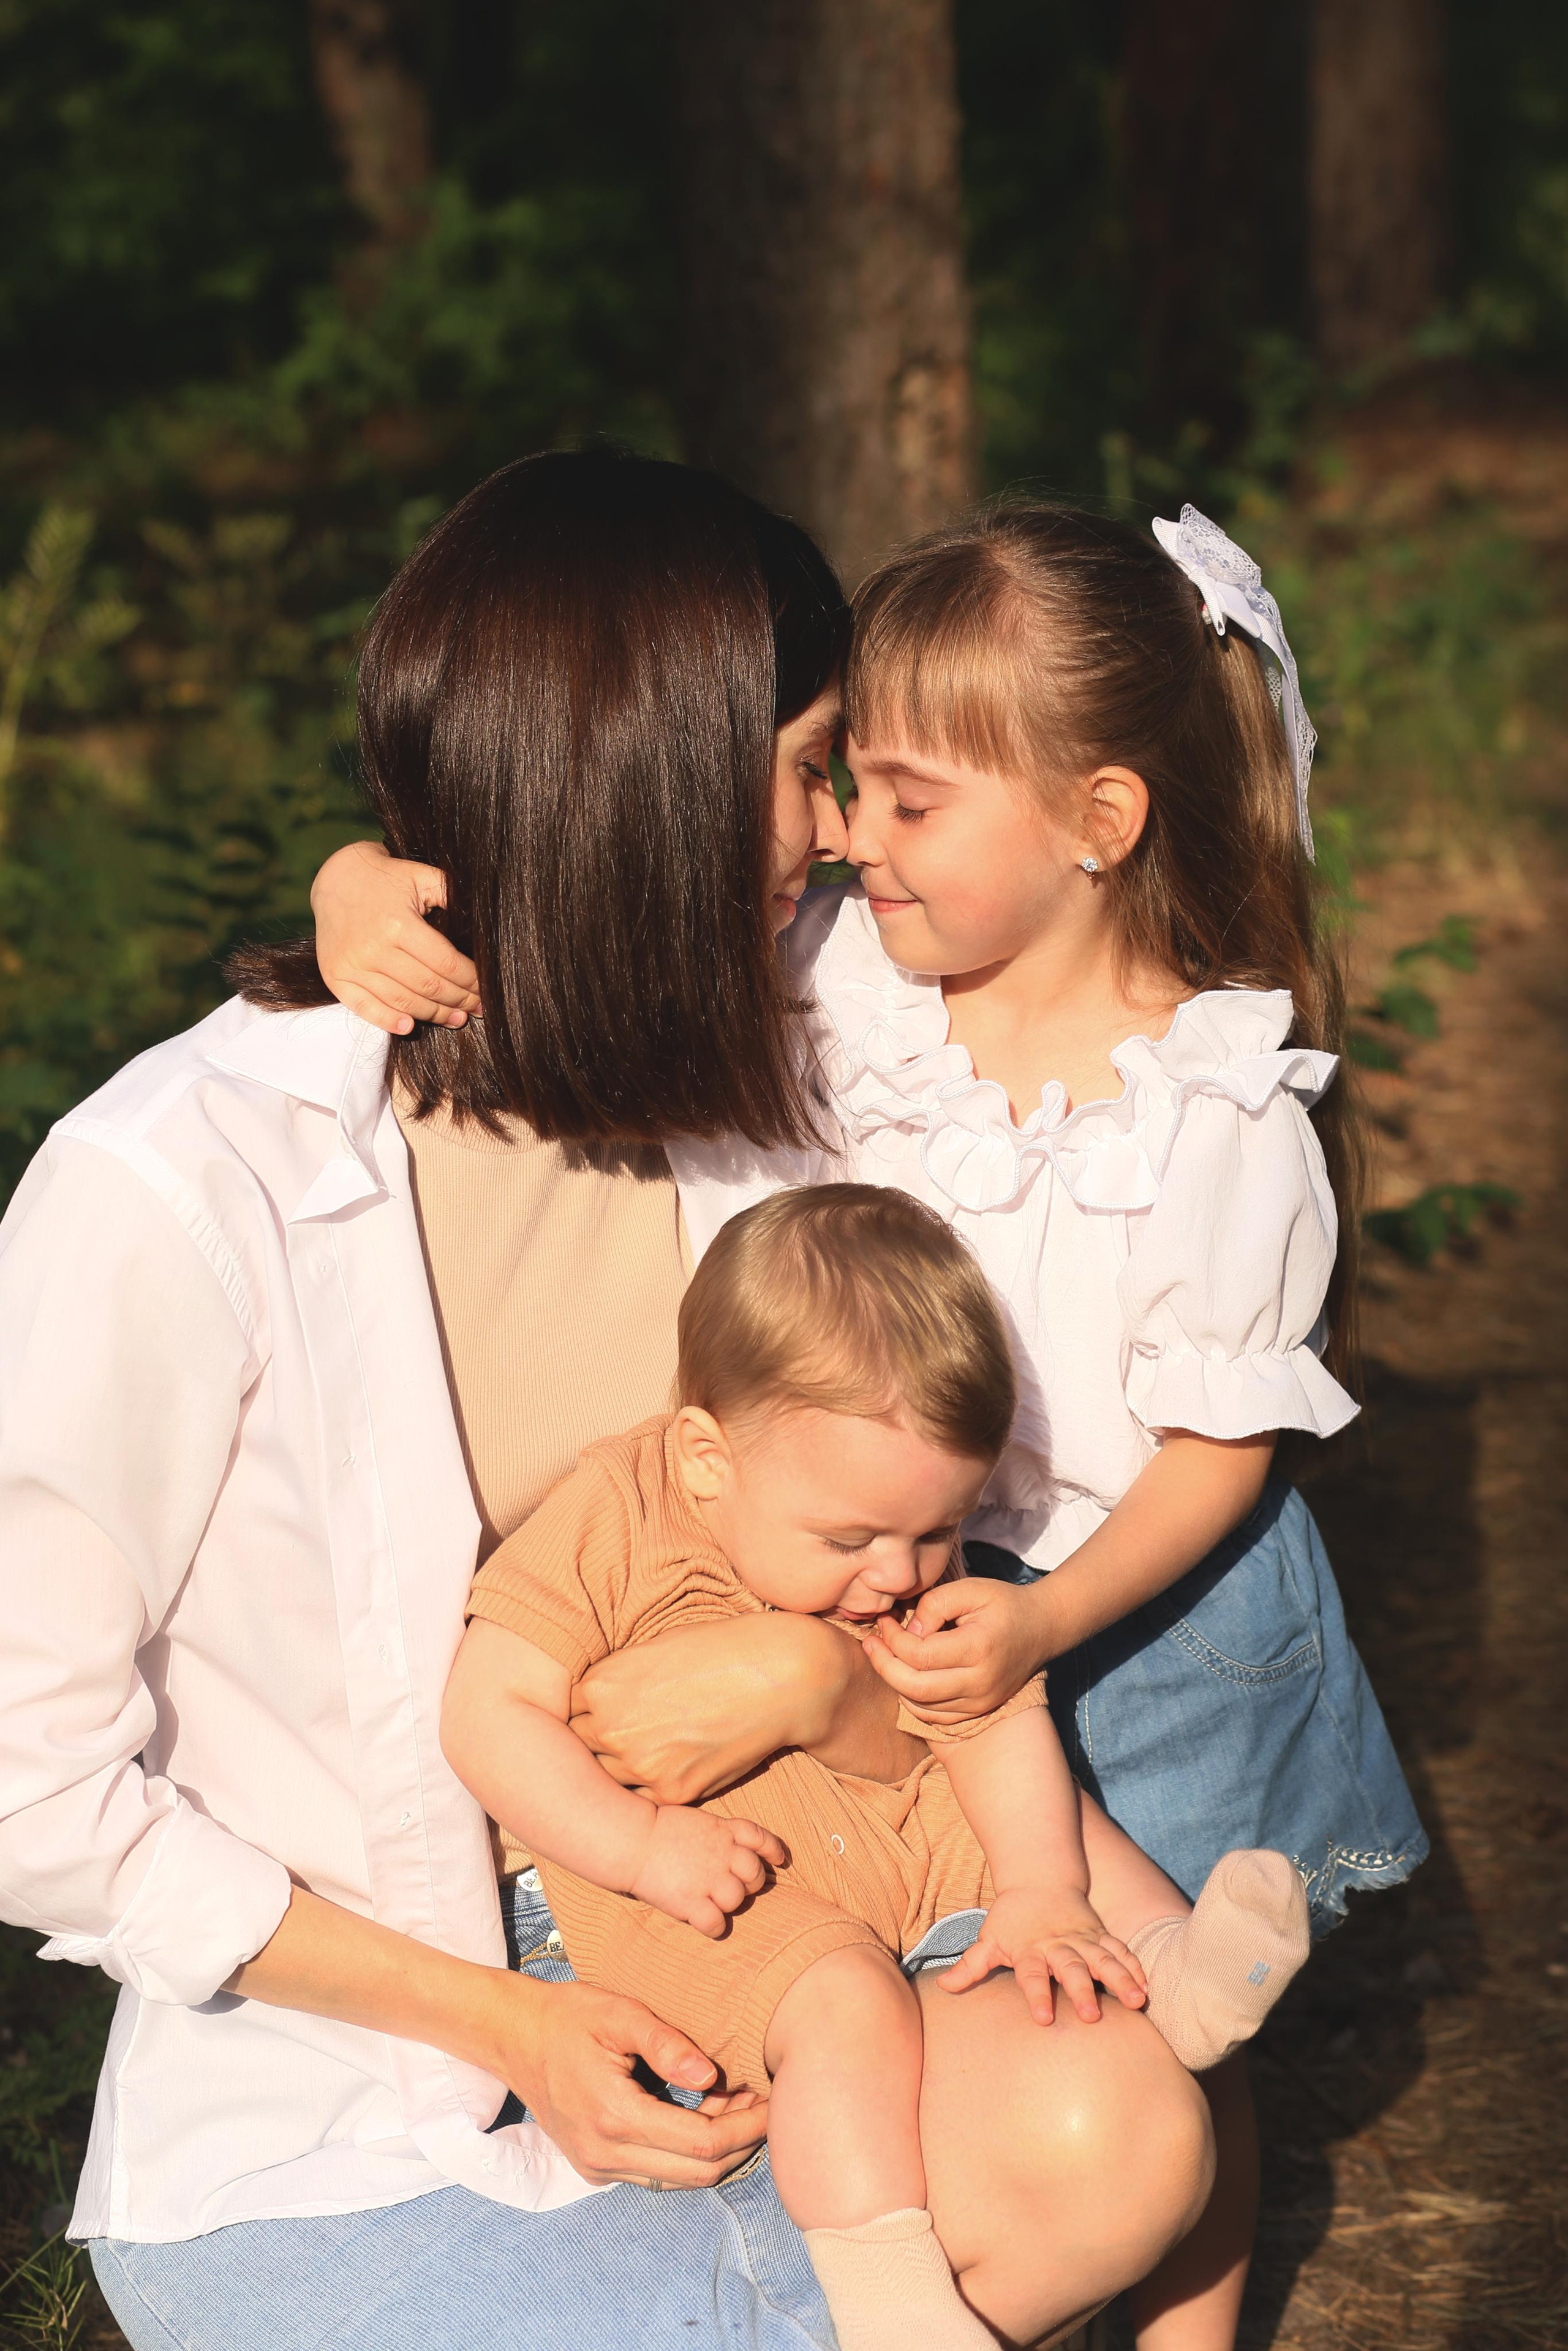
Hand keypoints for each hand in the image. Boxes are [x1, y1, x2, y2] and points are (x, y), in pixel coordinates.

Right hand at [310, 840, 481, 1033]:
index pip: (445, 963)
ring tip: (456, 1018)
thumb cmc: (387, 879)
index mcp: (399, 924)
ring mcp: (353, 965)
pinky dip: (388, 1021)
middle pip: (427, 986)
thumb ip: (450, 895)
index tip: (485, 988)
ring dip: (433, 1015)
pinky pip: (365, 1008)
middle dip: (458, 1000)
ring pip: (402, 1001)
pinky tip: (409, 1026)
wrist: (337, 879)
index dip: (470, 980)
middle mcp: (374, 948)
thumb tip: (482, 923)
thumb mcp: (422, 876)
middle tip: (477, 1008)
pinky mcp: (336, 977)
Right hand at [484, 1971, 767, 2187]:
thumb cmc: (569, 2016)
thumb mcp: (618, 2014)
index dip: (746, 2127)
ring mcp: (598, 2167)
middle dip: (741, 2143)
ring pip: (679, 2181)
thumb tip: (711, 2077)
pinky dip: (688, 2155)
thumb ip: (665, 2043)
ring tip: (741, 2107)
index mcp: (614, 2116)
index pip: (701, 2144)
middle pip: (697, 2173)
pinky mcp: (595, 2167)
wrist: (514, 2036)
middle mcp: (606, 2154)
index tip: (773, 2100)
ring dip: (717, 2152)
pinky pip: (657, 2175)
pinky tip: (704, 2117)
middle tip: (766, 2104)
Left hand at [572, 1614, 854, 1804]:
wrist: (782, 1677)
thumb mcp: (657, 1648)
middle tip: (614, 1737)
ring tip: (641, 1755)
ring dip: (616, 1770)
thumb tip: (598, 1696)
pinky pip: (642, 1798)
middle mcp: (611, 1728)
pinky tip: (667, 1767)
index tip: (591, 1712)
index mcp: (602, 1685)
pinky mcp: (673, 1792)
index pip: (566, 1709)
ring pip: (605, 1779)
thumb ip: (619, 1677)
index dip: (580, 1711)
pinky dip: (649, 1788)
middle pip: (577, 1747)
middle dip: (591, 1742)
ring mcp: (641, 1765)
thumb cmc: (723, 1649)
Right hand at [628, 1805, 788, 1937]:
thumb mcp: (698, 1820)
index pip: (761, 1839)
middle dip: (749, 1882)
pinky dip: (714, 1927)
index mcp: (723, 1831)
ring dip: (728, 1903)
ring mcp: (708, 1879)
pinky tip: (702, 1920)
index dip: (773, 1850)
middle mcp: (722, 1855)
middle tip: (730, 1884)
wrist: (632, 1840)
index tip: (778, 1860)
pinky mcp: (691, 1902)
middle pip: (755, 1874)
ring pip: (738, 1900)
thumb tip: (734, 1846)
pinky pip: (716, 1924)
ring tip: (711, 1900)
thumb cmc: (659, 1829)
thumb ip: (720, 1834)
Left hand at [863, 1574, 1047, 1723]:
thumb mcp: (969, 1589)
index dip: (892, 1639)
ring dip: (895, 1683)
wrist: (1042, 1628)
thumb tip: (906, 1633)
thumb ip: (934, 1605)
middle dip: (883, 1665)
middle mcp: (980, 1682)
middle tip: (871, 1643)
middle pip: (914, 1688)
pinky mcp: (979, 1710)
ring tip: (885, 1656)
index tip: (885, 1621)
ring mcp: (981, 1702)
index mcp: (978, 1649)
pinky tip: (906, 1674)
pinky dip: (913, 1699)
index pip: (919, 1655)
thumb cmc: (1002, 1603)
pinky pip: (935, 1716)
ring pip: (921, 1706)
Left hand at [940, 1886, 1146, 2026]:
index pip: (1031, 1975)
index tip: (1043, 2019)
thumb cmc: (1012, 1919)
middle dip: (1082, 1990)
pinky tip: (1147, 1987)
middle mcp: (1058, 1945)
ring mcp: (1083, 1939)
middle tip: (1092, 2015)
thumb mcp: (989, 1939)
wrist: (1039, 1878)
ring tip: (1136, 2001)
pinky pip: (1120, 1950)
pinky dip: (1134, 1966)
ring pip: (1104, 1959)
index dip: (1036, 1995)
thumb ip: (971, 1966)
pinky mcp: (1101, 1935)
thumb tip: (943, 1988)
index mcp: (1030, 1950)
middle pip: (1071, 1968)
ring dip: (1119, 1979)